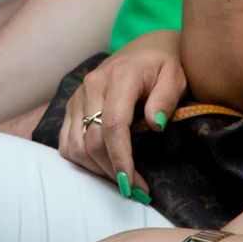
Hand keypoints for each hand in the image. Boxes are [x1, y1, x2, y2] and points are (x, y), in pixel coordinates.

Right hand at [57, 30, 184, 195]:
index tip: (133, 184)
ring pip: (76, 145)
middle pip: (92, 140)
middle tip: (137, 190)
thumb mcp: (176, 77)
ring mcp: (78, 96)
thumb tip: (156, 123)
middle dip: (112, 171)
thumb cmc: (165, 67)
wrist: (146, 51)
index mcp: (120, 77)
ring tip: (123, 179)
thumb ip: (167, 98)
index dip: (120, 158)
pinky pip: (67, 142)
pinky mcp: (72, 106)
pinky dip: (82, 161)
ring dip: (97, 169)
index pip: (113, 124)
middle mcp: (92, 85)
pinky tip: (104, 166)